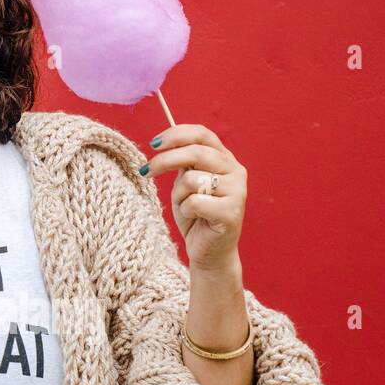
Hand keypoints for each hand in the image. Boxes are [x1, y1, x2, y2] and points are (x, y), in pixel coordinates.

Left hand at [141, 123, 247, 270]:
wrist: (208, 250)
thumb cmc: (194, 213)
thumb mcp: (185, 181)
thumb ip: (182, 162)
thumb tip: (162, 143)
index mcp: (224, 158)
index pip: (202, 134)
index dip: (176, 134)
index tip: (153, 143)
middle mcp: (235, 170)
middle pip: (196, 153)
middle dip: (165, 160)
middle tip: (146, 171)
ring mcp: (238, 191)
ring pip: (193, 179)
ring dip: (179, 194)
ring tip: (186, 206)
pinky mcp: (233, 212)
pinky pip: (195, 202)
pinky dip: (186, 210)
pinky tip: (195, 218)